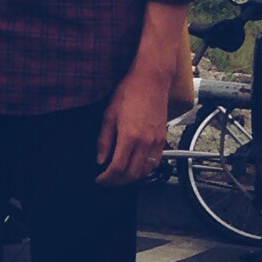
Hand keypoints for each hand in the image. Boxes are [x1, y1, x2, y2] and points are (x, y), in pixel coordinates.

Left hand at [94, 65, 169, 187]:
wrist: (151, 80)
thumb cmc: (128, 92)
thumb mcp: (108, 114)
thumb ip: (104, 140)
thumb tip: (100, 160)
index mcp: (129, 137)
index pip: (118, 168)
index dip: (107, 178)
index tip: (99, 179)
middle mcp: (145, 143)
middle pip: (132, 174)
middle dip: (118, 182)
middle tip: (107, 182)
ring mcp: (156, 142)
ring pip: (145, 171)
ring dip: (131, 178)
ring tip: (119, 177)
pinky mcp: (163, 139)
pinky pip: (155, 162)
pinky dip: (145, 170)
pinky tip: (135, 167)